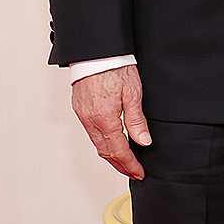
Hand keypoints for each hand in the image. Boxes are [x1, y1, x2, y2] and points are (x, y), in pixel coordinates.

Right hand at [71, 64, 151, 179]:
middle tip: (134, 172)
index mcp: (105, 119)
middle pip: (105, 152)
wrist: (96, 50)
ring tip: (125, 161)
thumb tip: (143, 142)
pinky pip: (91, 133)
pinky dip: (103, 142)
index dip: (130, 165)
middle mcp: (90, 120)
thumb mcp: (133, 93)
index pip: (119, 151)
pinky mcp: (80, 108)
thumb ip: (136, 120)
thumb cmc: (114, 66)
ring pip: (97, 143)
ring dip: (111, 155)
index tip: (139, 173)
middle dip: (120, 165)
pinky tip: (112, 142)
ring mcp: (83, 115)